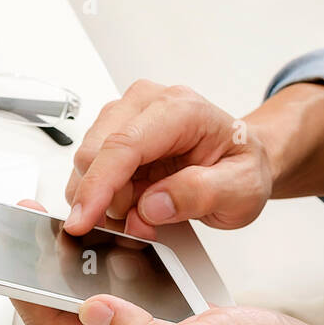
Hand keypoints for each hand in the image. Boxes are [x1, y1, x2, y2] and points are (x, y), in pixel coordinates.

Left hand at [13, 204, 323, 324]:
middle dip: (43, 273)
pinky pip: (132, 298)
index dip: (27, 291)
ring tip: (66, 229)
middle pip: (68, 314)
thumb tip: (91, 309)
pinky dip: (117, 269)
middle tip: (33, 227)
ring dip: (77, 269)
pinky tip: (121, 243)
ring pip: (98, 304)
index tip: (11, 251)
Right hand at [64, 80, 273, 235]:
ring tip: (147, 209)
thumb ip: (201, 194)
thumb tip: (152, 205)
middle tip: (144, 221)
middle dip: (108, 200)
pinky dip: (105, 198)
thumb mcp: (242, 189)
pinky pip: (90, 173)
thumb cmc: (241, 166)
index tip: (81, 221)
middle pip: (93, 155)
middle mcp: (145, 103)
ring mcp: (124, 116)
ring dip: (108, 201)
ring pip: (86, 167)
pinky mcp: (111, 134)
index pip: (123, 145)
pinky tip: (134, 200)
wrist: (240, 157)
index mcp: (179, 109)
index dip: (97, 187)